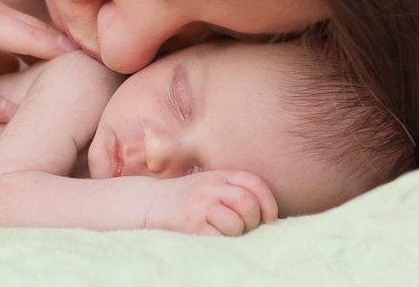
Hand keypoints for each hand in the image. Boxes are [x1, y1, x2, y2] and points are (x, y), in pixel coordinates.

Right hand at [145, 171, 277, 235]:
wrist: (149, 203)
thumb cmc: (188, 200)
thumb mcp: (211, 186)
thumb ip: (236, 192)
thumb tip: (269, 218)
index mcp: (220, 176)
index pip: (254, 183)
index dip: (269, 203)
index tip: (269, 220)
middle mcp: (210, 186)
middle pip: (248, 203)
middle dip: (252, 221)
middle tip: (242, 228)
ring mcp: (200, 204)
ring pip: (236, 223)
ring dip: (234, 234)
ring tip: (221, 232)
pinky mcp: (190, 224)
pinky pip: (219, 238)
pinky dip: (220, 242)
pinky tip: (210, 237)